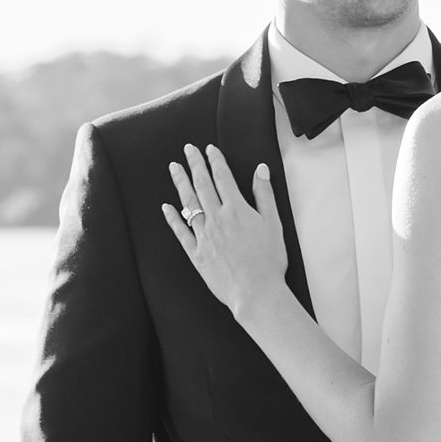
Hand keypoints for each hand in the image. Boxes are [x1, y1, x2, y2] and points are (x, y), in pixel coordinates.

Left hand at [162, 143, 290, 321]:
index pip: (222, 177)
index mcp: (236, 209)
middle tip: (187, 149)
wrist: (256, 292)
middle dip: (194, 164)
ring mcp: (204, 236)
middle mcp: (217, 219)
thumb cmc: (268, 261)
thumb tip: (260, 170)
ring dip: (180, 183)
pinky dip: (172, 218)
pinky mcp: (196, 254)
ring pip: (188, 203)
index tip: (209, 149)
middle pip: (202, 185)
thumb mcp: (273, 224)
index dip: (215, 160)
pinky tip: (166, 208)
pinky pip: (181, 232)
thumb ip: (264, 195)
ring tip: (174, 168)